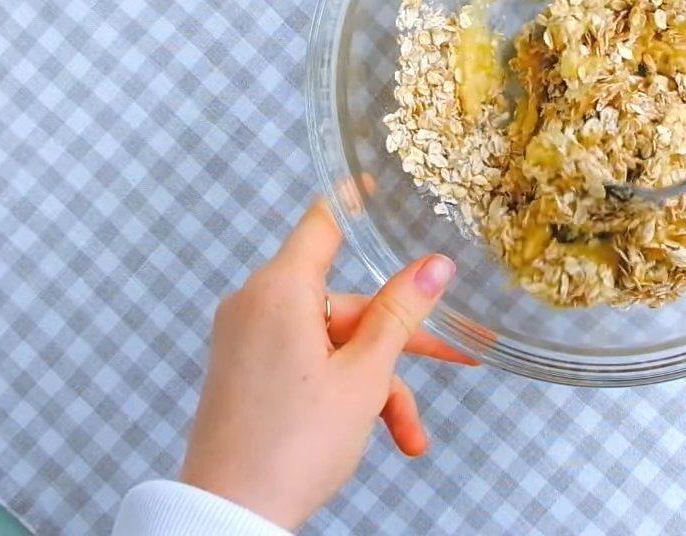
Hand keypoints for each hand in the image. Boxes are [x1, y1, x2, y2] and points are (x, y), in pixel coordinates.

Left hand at [178, 199, 470, 528]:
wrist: (228, 515)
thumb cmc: (291, 446)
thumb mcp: (364, 377)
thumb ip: (401, 315)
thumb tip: (435, 265)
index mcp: (281, 290)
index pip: (324, 222)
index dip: (355, 199)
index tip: (378, 182)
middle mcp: (256, 305)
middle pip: (345, 303)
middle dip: (396, 345)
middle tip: (457, 360)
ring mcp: (247, 340)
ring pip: (332, 344)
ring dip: (375, 386)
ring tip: (408, 436)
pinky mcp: (244, 372)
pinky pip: (306, 364)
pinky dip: (342, 393)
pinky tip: (378, 435)